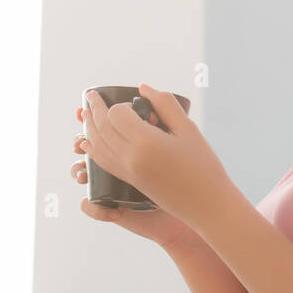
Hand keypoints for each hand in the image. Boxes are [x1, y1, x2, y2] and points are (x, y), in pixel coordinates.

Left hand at [79, 84, 228, 230]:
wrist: (207, 204)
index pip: (117, 115)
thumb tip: (143, 88)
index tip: (135, 104)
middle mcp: (131, 158)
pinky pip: (103, 163)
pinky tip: (86, 142)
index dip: (121, 105)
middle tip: (92, 96)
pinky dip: (92, 149)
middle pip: (102, 128)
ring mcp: (128, 172)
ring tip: (84, 114)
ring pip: (97, 146)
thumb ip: (165, 104)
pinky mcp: (130, 183)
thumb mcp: (189, 129)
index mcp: (146, 142)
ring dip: (89, 128)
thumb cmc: (203, 165)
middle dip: (95, 110)